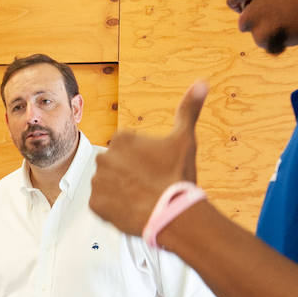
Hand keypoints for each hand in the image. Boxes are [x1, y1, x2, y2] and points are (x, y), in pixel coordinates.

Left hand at [90, 80, 207, 234]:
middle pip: (117, 168)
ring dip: (121, 192)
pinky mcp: (95, 205)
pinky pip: (103, 205)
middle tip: (149, 186)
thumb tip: (202, 82)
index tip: (155, 170)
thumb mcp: (185, 139)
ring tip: (142, 198)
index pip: (128, 151)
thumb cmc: (178, 176)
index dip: (144, 163)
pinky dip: (114, 208)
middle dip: (130, 176)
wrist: (173, 214)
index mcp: (121, 139)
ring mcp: (97, 182)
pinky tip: (132, 209)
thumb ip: (189, 109)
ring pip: (109, 186)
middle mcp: (104, 157)